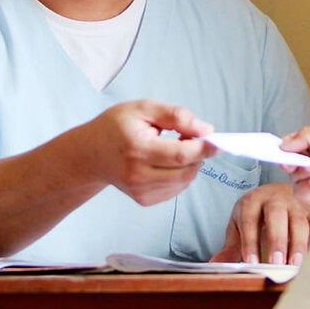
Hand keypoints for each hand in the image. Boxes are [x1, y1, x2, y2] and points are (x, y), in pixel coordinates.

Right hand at [73, 99, 216, 205]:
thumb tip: (206, 130)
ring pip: (184, 181)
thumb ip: (176, 116)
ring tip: (173, 147)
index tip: (218, 142)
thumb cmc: (117, 126)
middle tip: (190, 137)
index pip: (180, 155)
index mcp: (138, 149)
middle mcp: (138, 175)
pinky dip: (180, 175)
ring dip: (189, 164)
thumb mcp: (144, 109)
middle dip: (198, 155)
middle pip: (186, 171)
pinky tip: (165, 162)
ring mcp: (140, 191)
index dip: (204, 149)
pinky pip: (176, 189)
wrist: (91, 153)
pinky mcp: (144, 200)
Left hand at [209, 183, 309, 265]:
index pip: (249, 220)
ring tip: (295, 265)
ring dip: (298, 243)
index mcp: (252, 201)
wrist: (277, 195)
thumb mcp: (240, 227)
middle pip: (276, 215)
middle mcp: (275, 199)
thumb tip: (214, 265)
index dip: (250, 241)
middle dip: (276, 239)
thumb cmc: (255, 216)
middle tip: (276, 263)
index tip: (251, 262)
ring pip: (298, 221)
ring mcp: (295, 204)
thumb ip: (231, 247)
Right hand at [279, 122, 309, 209]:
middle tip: (291, 160)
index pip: (295, 145)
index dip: (285, 147)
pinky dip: (306, 184)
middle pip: (291, 162)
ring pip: (294, 177)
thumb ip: (306, 135)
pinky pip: (301, 192)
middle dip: (290, 160)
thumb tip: (284, 144)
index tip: (278, 149)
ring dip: (301, 170)